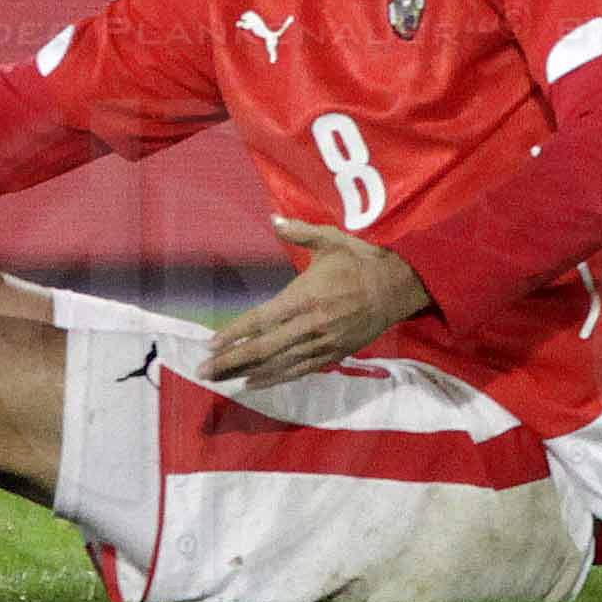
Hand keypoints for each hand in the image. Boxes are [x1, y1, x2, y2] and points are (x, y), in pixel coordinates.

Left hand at [201, 217, 432, 390]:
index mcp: (305, 296)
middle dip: (231, 360)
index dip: (234, 333)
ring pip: (278, 364)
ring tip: (222, 380)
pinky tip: (255, 383)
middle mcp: (310, 324)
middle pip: (263, 348)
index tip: (211, 342)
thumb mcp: (331, 240)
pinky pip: (299, 371)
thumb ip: (299, 231)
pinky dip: (275, 378)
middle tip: (204, 370)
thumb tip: (273, 219)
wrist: (396, 288)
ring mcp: (321, 343)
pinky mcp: (333, 354)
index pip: (261, 319)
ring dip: (247, 372)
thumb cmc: (360, 261)